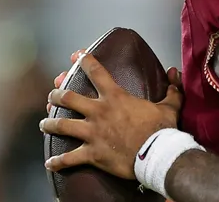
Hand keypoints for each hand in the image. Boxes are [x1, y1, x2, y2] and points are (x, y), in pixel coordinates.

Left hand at [40, 52, 182, 179]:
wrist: (157, 154)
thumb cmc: (162, 129)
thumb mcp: (170, 105)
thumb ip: (172, 88)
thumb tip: (174, 72)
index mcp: (115, 97)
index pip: (96, 72)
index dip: (84, 60)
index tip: (76, 55)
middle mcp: (99, 112)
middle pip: (68, 98)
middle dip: (56, 94)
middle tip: (52, 94)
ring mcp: (92, 133)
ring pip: (62, 125)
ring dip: (50, 124)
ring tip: (43, 123)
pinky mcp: (91, 153)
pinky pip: (69, 158)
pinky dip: (58, 161)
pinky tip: (49, 163)